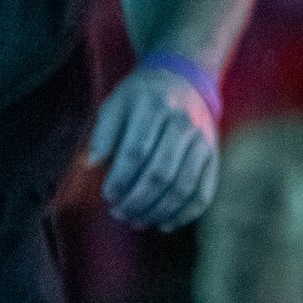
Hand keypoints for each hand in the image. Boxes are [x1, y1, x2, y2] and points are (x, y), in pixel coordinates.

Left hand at [85, 65, 217, 230]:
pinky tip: (164, 224)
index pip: (136, 152)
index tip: (108, 195)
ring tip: (136, 221)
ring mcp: (203, 141)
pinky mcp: (214, 156)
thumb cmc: (140, 97)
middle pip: (161, 173)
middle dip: (137, 200)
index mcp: (155, 108)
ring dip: (158, 211)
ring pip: (183, 186)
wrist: (184, 78)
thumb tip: (89, 165)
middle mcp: (183, 124)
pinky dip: (185, 213)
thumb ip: (103, 133)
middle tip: (119, 213)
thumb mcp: (116, 103)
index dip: (120, 179)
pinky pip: (204, 191)